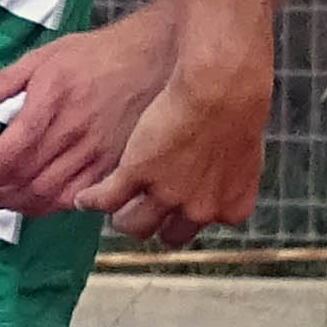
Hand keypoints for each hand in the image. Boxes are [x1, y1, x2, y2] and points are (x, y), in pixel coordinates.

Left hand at [0, 16, 176, 216]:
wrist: (154, 59)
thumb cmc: (97, 55)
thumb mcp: (46, 55)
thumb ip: (5, 80)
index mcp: (52, 102)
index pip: (9, 152)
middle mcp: (73, 133)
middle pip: (22, 179)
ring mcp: (94, 154)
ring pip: (45, 194)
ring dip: (11, 204)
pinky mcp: (111, 166)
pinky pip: (74, 199)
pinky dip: (45, 208)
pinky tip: (27, 204)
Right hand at [75, 51, 272, 245]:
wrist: (221, 89)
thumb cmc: (238, 106)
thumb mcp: (243, 152)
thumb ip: (230, 174)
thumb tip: (221, 174)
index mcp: (230, 206)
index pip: (205, 224)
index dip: (187, 213)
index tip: (179, 203)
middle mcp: (200, 209)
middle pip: (170, 237)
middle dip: (157, 226)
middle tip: (145, 210)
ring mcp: (167, 195)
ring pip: (134, 226)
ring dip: (123, 219)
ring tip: (115, 208)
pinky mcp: (136, 175)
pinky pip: (106, 200)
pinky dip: (91, 202)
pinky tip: (83, 199)